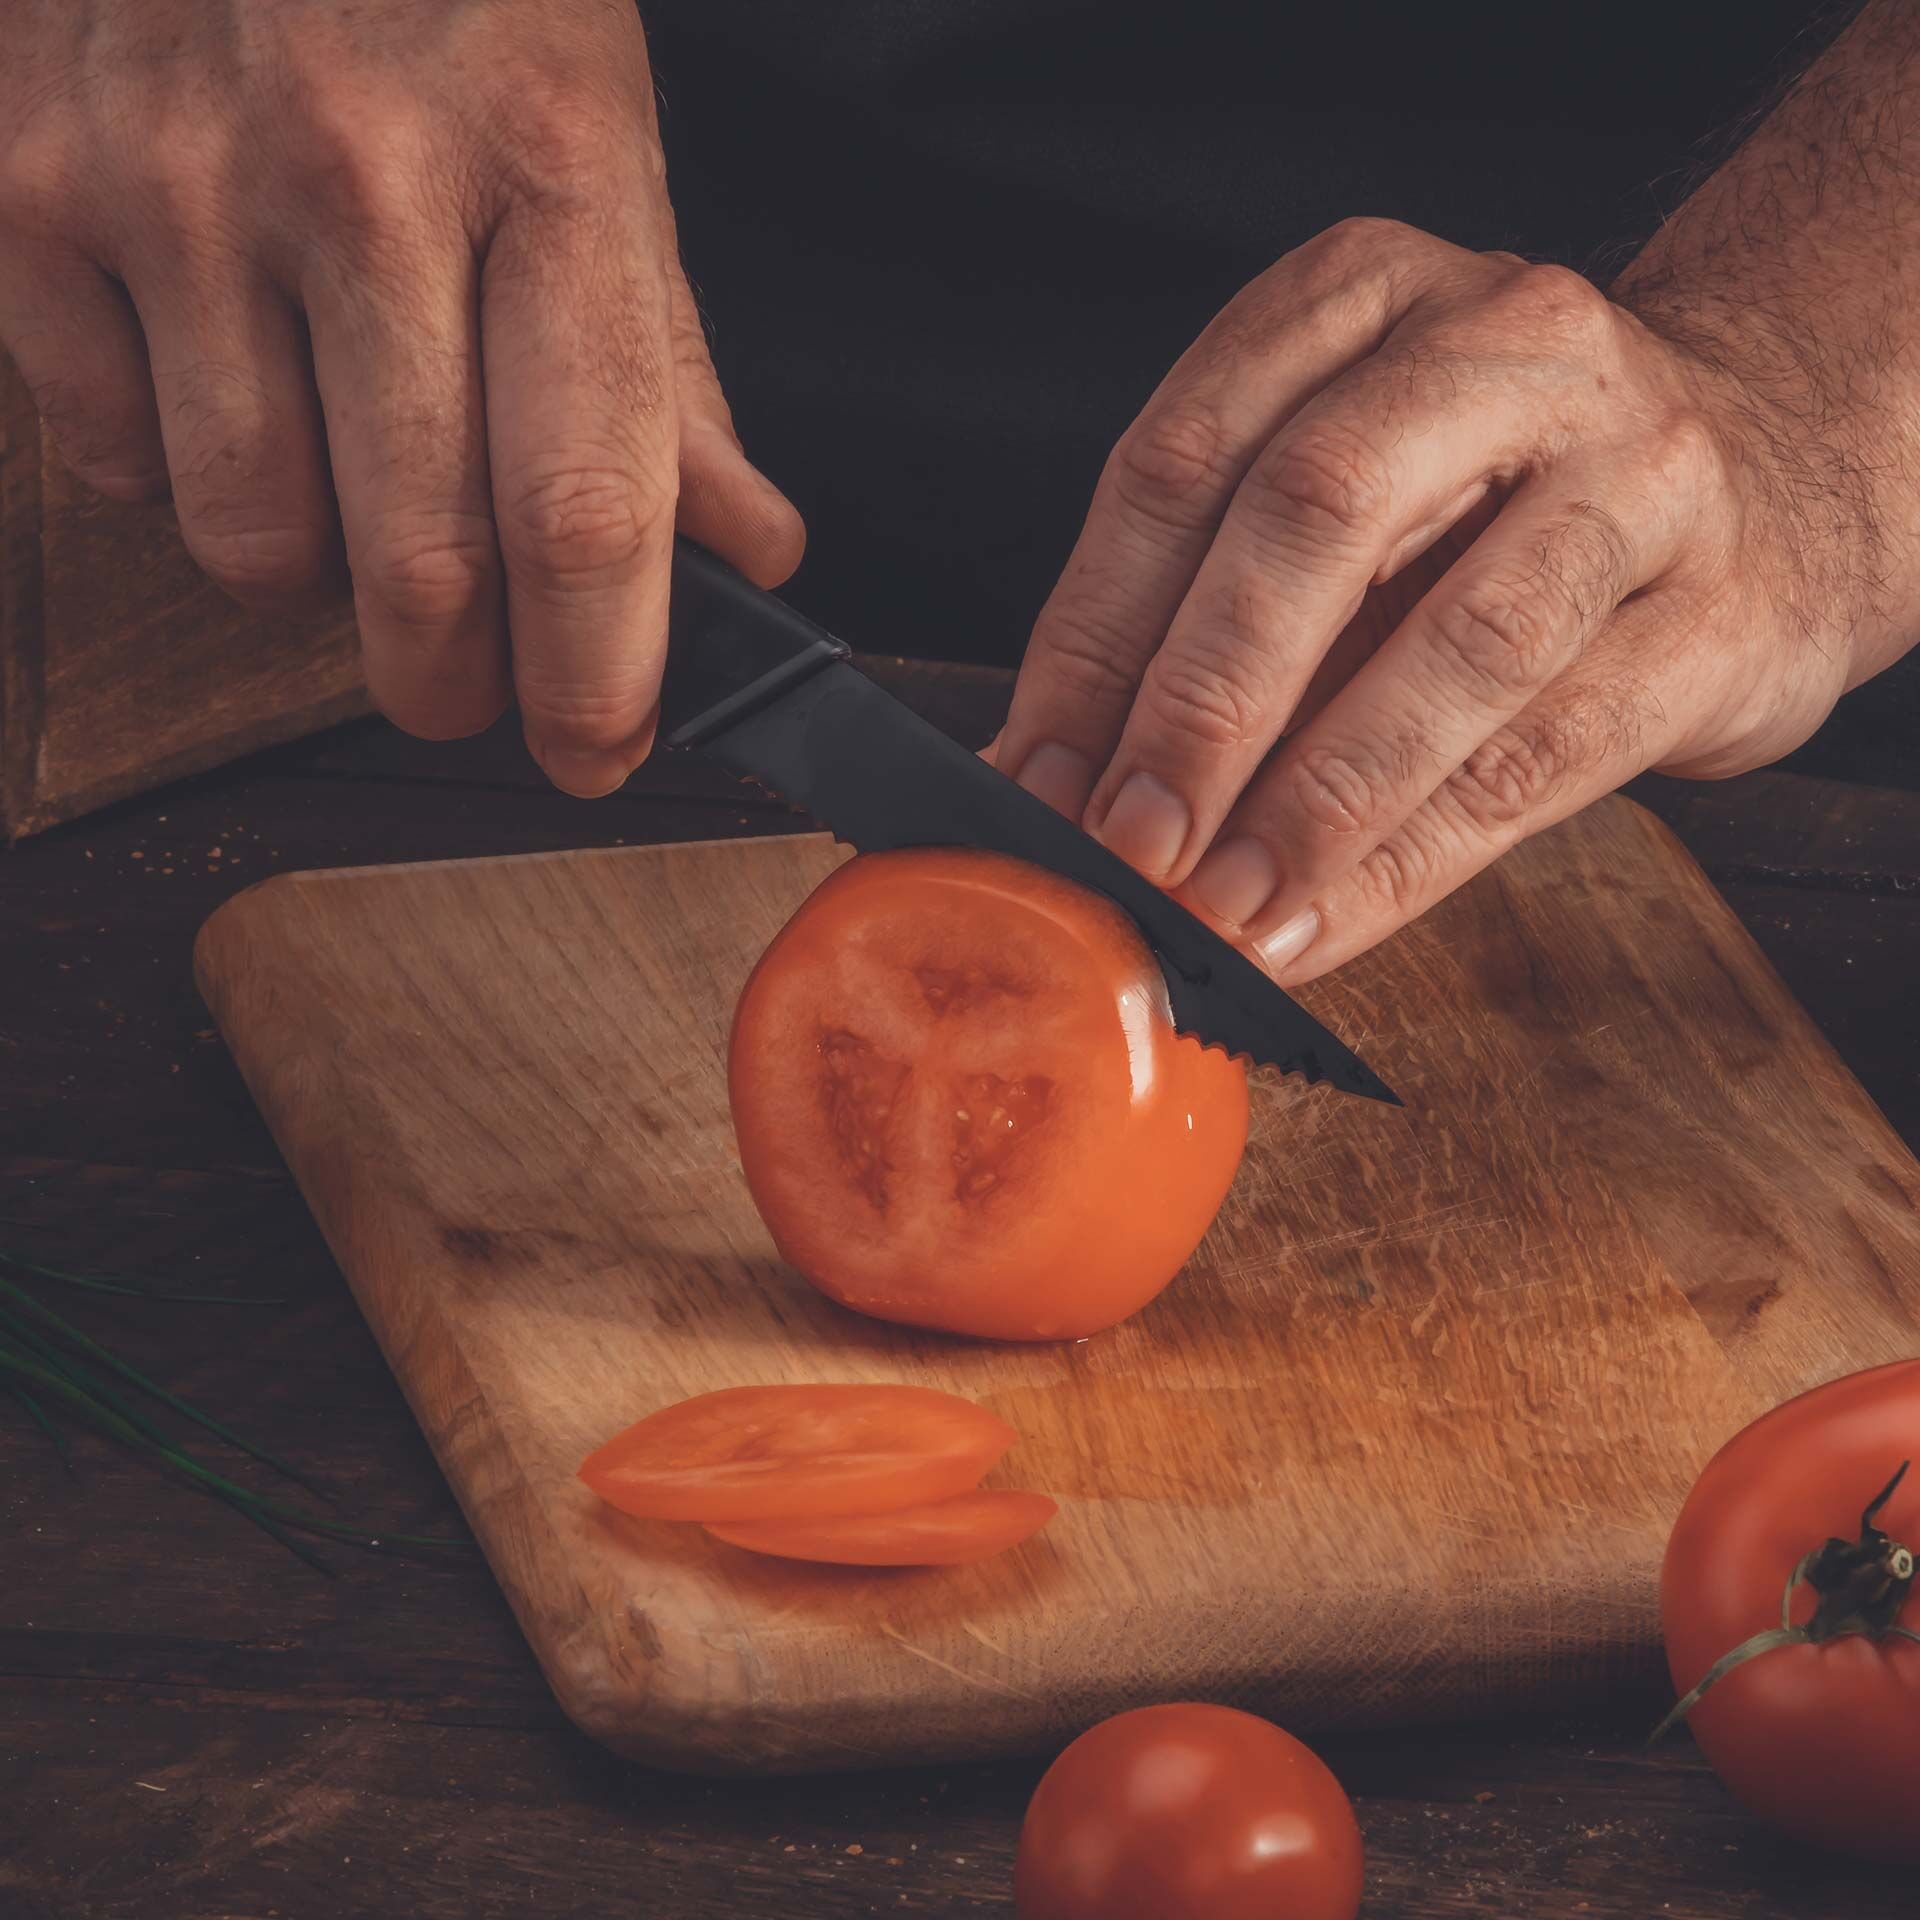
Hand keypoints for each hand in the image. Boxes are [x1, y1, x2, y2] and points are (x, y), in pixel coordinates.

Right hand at [0, 0, 802, 795]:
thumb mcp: (604, 144)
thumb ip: (667, 368)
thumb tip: (743, 551)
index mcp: (547, 170)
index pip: (583, 507)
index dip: (597, 677)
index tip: (594, 751)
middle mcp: (358, 183)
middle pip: (421, 567)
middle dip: (453, 680)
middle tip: (465, 685)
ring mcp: (176, 185)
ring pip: (252, 547)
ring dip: (313, 571)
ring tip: (341, 475)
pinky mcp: (29, 189)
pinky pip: (114, 461)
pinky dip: (178, 469)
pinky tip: (224, 378)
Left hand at [995, 218, 1880, 980]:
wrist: (1763, 487)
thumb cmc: (1489, 509)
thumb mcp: (1339, 501)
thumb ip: (1200, 606)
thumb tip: (1042, 771)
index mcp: (1367, 294)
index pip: (1185, 459)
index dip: (1092, 635)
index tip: (1032, 775)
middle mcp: (1509, 346)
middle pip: (1316, 514)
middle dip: (1200, 702)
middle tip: (1125, 842)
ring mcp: (1639, 467)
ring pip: (1460, 640)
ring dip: (1316, 797)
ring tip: (1224, 906)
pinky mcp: (1721, 609)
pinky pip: (1549, 752)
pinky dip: (1414, 856)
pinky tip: (1322, 922)